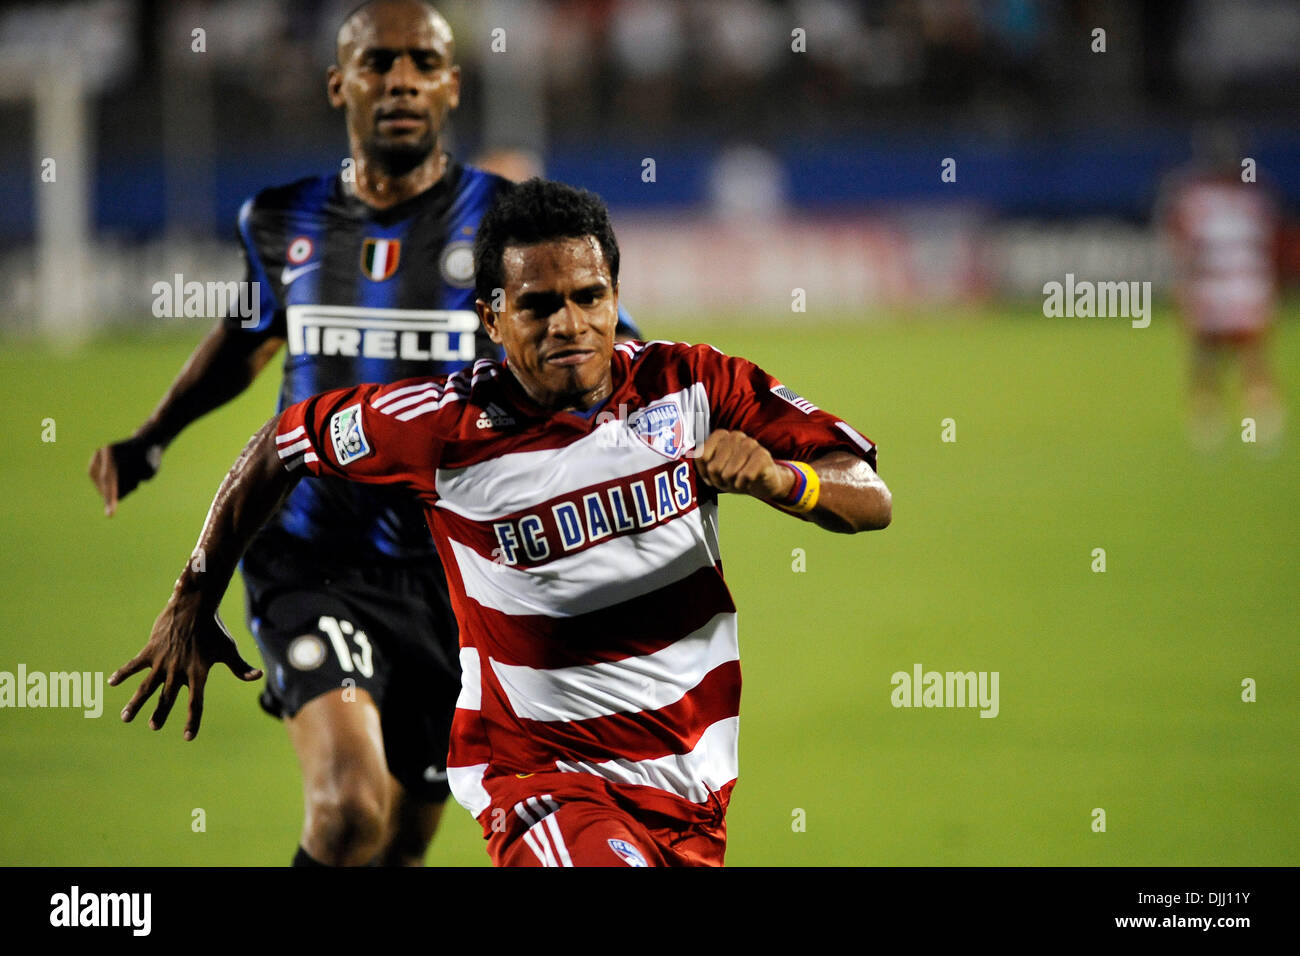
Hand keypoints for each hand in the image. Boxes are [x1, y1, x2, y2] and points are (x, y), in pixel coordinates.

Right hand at [88, 438, 161, 515]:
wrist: (143, 445)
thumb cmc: (149, 458)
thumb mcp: (150, 469)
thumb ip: (134, 481)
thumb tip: (116, 494)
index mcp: (113, 452)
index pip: (109, 480)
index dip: (110, 498)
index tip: (110, 515)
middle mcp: (99, 455)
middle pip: (109, 487)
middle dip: (127, 486)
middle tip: (138, 474)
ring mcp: (93, 462)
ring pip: (106, 490)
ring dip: (122, 488)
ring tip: (130, 475)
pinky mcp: (92, 470)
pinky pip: (105, 490)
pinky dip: (116, 488)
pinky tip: (122, 478)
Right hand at [109, 595, 262, 739]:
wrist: (196, 606)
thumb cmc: (214, 630)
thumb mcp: (228, 649)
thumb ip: (240, 667)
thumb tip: (258, 675)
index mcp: (197, 674)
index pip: (196, 703)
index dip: (193, 720)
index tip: (189, 737)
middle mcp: (178, 671)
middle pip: (167, 699)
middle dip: (160, 714)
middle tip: (154, 726)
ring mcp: (162, 661)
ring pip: (146, 687)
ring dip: (136, 703)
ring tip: (126, 718)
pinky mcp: (151, 651)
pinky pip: (133, 665)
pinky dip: (122, 673)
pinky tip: (111, 682)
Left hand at [692, 429, 793, 500]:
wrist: (764, 482)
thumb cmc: (736, 475)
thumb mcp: (715, 469)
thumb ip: (702, 462)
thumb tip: (690, 454)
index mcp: (721, 435)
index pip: (701, 456)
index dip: (705, 473)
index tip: (713, 477)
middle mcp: (735, 435)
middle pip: (714, 467)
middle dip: (719, 480)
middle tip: (729, 480)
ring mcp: (750, 443)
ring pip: (729, 473)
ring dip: (732, 484)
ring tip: (739, 480)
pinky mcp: (763, 455)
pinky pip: (745, 476)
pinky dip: (744, 485)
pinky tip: (749, 481)